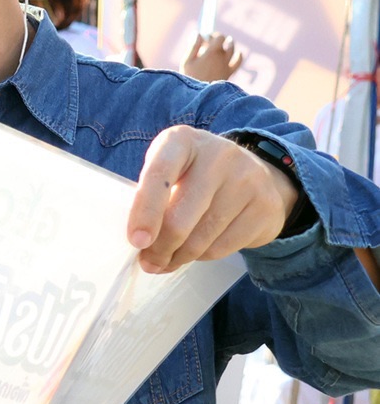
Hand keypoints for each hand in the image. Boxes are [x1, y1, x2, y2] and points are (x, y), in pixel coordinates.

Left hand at [127, 125, 299, 273]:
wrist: (250, 172)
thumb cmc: (193, 175)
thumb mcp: (169, 171)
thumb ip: (150, 199)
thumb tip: (140, 246)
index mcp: (182, 140)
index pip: (158, 174)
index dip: (145, 211)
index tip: (137, 241)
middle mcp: (218, 155)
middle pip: (180, 218)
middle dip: (159, 249)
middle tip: (149, 262)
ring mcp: (247, 179)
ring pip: (201, 238)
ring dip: (179, 257)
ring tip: (168, 260)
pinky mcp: (266, 206)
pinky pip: (222, 247)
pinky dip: (202, 257)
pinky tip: (196, 252)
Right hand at [180, 33, 244, 83]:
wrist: (200, 95)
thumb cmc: (190, 77)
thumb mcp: (187, 61)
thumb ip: (193, 46)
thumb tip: (198, 33)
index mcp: (212, 52)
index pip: (219, 37)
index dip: (212, 35)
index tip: (205, 38)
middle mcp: (222, 57)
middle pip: (225, 41)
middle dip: (218, 39)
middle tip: (210, 41)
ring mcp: (227, 65)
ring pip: (232, 49)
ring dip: (229, 44)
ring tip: (225, 44)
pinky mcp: (229, 72)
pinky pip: (238, 62)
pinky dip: (239, 56)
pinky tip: (238, 53)